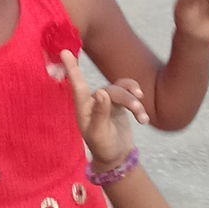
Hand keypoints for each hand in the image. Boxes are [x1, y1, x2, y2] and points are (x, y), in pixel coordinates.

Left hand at [61, 50, 148, 169]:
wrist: (116, 156)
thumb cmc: (103, 148)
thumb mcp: (100, 134)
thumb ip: (100, 113)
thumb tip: (102, 92)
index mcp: (84, 108)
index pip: (78, 85)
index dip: (72, 68)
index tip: (64, 51)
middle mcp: (94, 101)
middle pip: (112, 89)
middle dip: (128, 100)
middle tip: (140, 114)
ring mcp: (107, 100)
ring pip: (123, 90)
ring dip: (135, 102)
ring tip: (143, 118)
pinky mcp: (119, 102)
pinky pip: (129, 92)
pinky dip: (138, 102)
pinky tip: (143, 117)